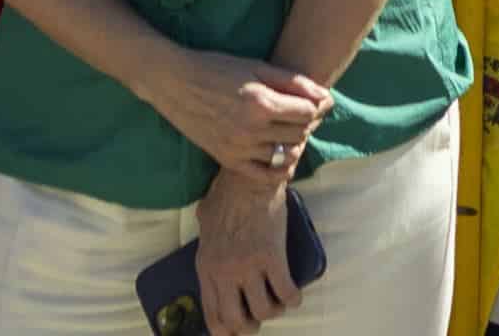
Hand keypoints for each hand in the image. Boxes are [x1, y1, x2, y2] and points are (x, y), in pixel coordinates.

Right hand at [144, 48, 329, 176]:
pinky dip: (280, 166)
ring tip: (287, 128)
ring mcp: (240, 149)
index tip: (314, 100)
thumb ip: (293, 82)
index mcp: (261, 103)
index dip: (316, 106)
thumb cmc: (218, 69)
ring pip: (286, 154)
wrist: (176, 84)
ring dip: (294, 141)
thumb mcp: (257, 66)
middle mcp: (252, 130)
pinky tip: (280, 152)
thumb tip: (325, 97)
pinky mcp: (228, 160)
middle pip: (300, 134)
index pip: (308, 113)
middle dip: (306, 122)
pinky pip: (266, 174)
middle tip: (300, 112)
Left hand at [196, 166, 306, 332]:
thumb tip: (212, 253)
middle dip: (251, 326)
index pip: (214, 317)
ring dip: (274, 311)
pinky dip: (293, 298)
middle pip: (238, 322)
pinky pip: (286, 292)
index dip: (227, 332)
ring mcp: (249, 266)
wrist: (249, 178)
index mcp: (207, 268)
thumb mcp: (204, 225)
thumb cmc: (226, 195)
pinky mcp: (272, 257)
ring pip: (264, 311)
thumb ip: (207, 245)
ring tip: (278, 301)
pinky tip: (294, 294)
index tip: (238, 330)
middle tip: (259, 315)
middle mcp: (226, 273)